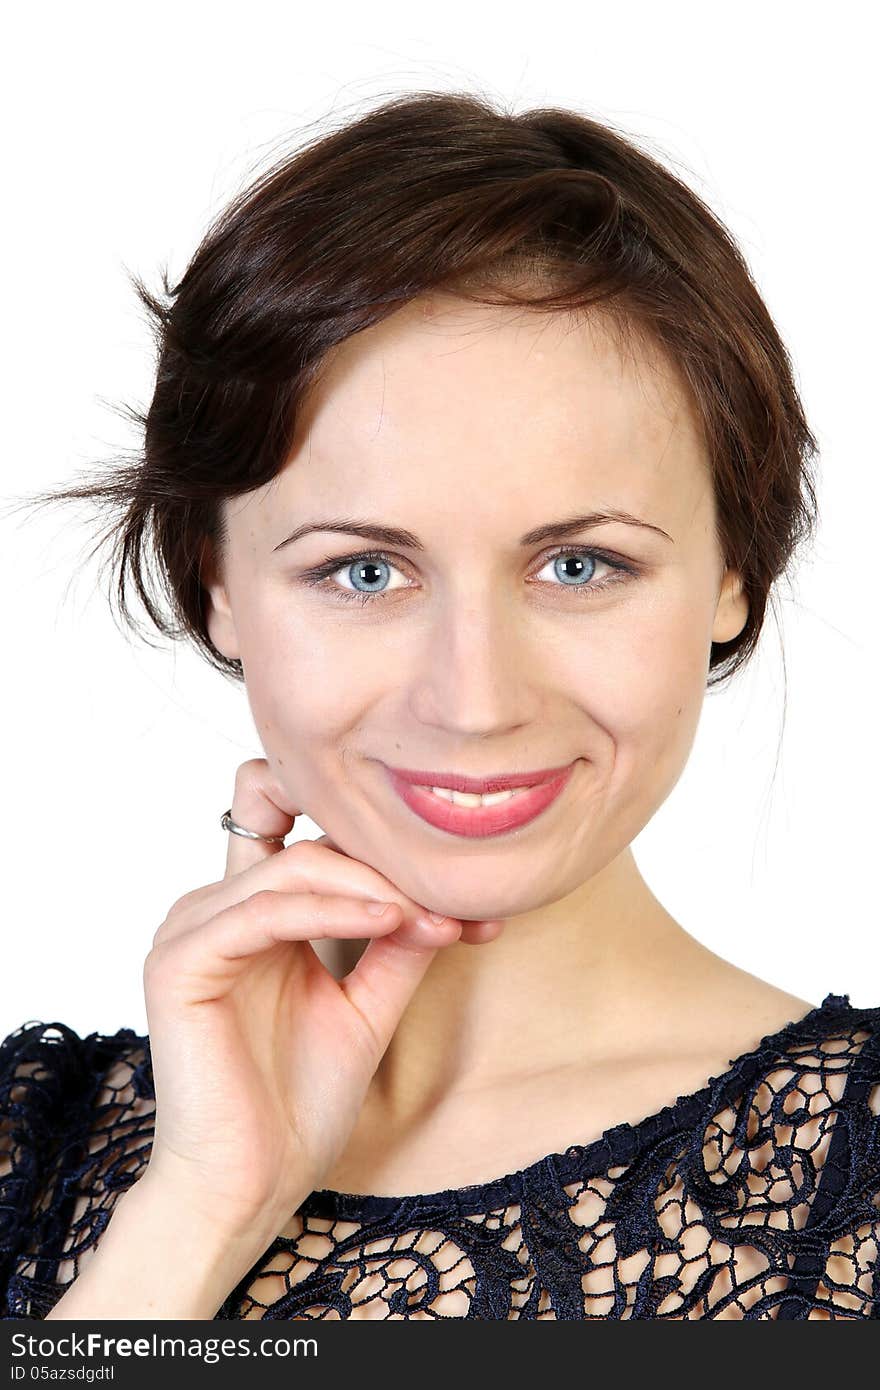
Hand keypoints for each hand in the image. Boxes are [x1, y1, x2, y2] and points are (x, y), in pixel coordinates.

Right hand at [137, 758, 503, 1242]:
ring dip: (372, 887)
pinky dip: (331, 911)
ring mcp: (190, 930)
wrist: (252, 1183)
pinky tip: (388, 921)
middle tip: (461, 906)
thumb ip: (396, 945)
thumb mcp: (367, 1006)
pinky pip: (264, 912)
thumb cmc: (298, 1104)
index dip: (395, 862)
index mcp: (252, 914)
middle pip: (315, 849)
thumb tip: (446, 894)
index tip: (477, 905)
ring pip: (294, 868)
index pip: (322, 846)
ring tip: (432, 916)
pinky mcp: (178, 961)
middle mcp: (215, 910)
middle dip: (394, 874)